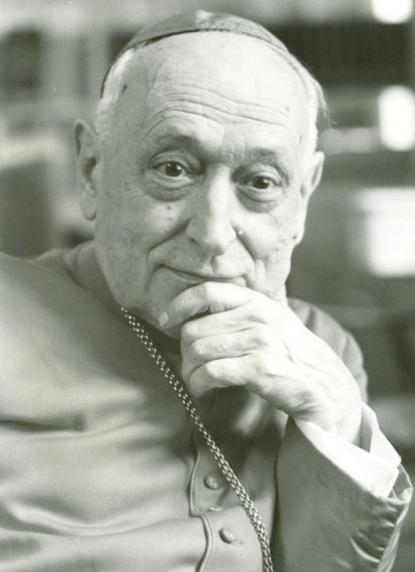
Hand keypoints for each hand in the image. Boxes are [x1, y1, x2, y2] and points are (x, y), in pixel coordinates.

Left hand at [159, 282, 361, 443]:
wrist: (325, 384)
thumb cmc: (291, 353)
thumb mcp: (271, 321)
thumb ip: (240, 311)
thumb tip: (196, 313)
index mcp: (256, 301)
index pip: (207, 291)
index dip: (180, 305)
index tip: (167, 321)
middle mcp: (257, 317)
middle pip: (194, 329)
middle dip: (184, 352)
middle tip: (190, 366)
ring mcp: (259, 341)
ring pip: (198, 351)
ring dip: (189, 371)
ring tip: (196, 380)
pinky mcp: (258, 368)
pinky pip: (210, 372)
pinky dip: (199, 384)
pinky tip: (203, 389)